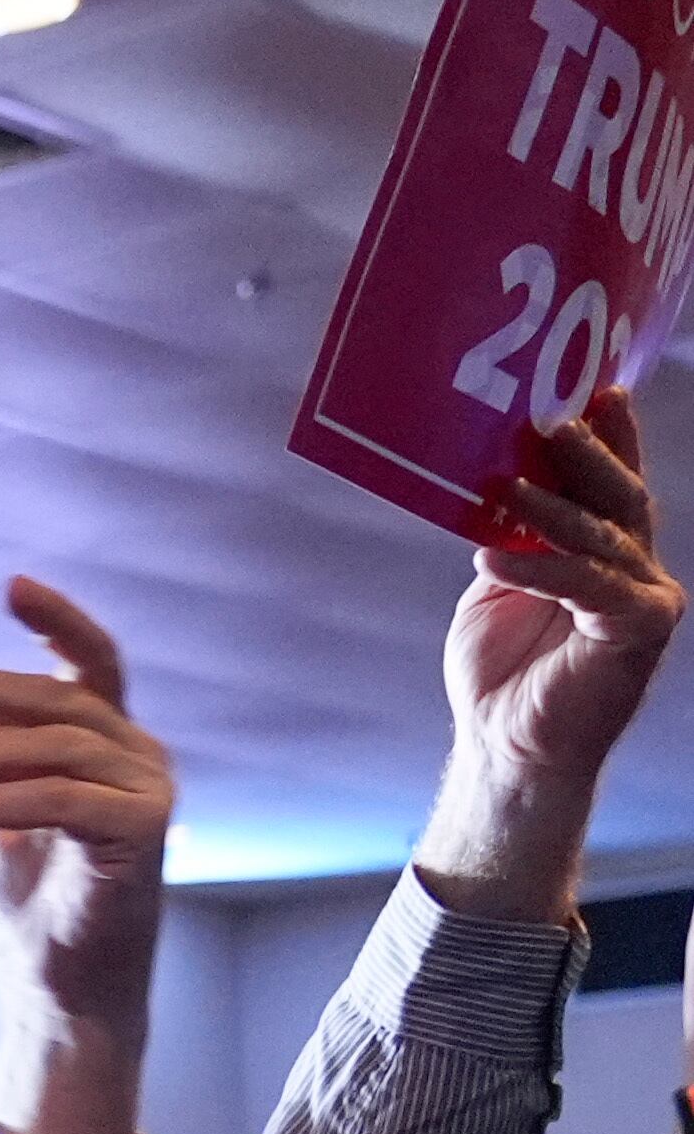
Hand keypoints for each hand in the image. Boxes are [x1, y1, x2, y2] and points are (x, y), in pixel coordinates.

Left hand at [0, 580, 166, 1133]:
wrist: (61, 989)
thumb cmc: (29, 906)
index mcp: (106, 743)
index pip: (89, 665)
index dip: (57, 622)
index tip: (11, 586)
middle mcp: (137, 755)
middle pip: (52, 700)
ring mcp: (148, 791)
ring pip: (55, 747)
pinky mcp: (145, 833)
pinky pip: (64, 800)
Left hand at [459, 391, 681, 787]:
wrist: (505, 744)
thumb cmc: (502, 668)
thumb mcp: (501, 581)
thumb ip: (512, 533)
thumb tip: (497, 474)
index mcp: (610, 554)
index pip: (613, 486)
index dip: (613, 438)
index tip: (600, 389)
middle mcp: (638, 570)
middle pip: (620, 499)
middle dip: (591, 456)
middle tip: (557, 419)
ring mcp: (645, 599)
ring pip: (603, 537)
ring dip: (553, 507)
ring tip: (506, 482)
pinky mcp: (637, 630)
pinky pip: (585, 585)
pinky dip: (536, 567)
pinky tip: (489, 553)